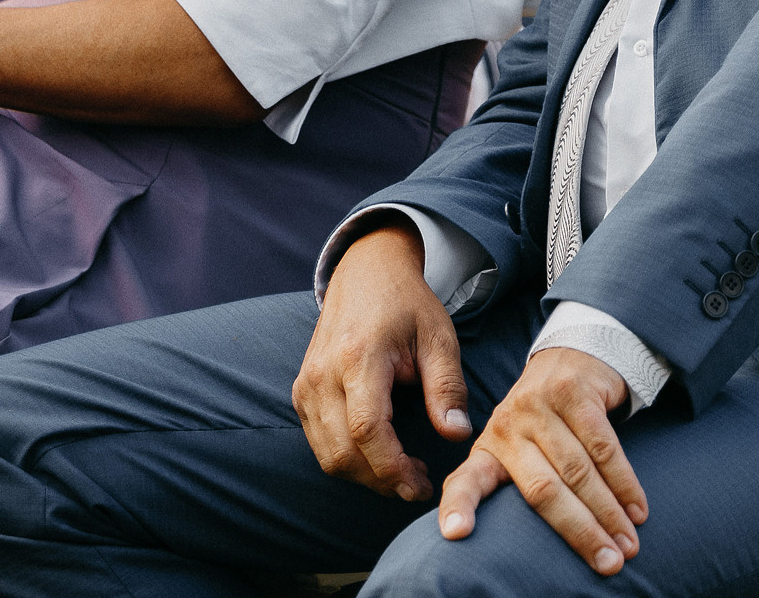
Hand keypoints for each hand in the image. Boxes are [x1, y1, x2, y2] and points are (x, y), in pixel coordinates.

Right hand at [292, 224, 472, 504]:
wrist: (365, 272)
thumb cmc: (406, 304)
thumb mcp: (438, 339)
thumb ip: (447, 389)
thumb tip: (456, 435)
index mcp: (358, 357)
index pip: (367, 430)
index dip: (393, 468)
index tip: (422, 486)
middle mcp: (323, 373)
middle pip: (344, 452)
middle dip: (383, 481)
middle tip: (419, 482)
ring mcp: (307, 383)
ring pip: (328, 455)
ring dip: (365, 476)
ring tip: (403, 469)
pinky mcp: (302, 391)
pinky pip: (319, 442)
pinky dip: (348, 460)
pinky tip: (378, 454)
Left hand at [436, 346, 646, 575]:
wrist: (570, 357)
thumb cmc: (546, 421)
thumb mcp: (520, 449)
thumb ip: (521, 486)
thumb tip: (535, 552)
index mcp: (489, 447)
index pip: (466, 481)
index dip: (459, 508)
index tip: (454, 535)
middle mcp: (508, 426)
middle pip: (543, 491)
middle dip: (579, 532)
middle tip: (609, 564)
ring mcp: (539, 406)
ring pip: (578, 473)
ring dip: (609, 513)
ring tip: (629, 544)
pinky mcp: (572, 392)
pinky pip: (604, 448)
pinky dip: (624, 483)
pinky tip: (637, 509)